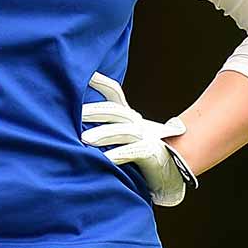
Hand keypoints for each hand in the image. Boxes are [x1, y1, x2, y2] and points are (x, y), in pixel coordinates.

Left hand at [81, 72, 196, 206]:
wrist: (172, 173)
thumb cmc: (141, 157)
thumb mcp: (122, 139)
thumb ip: (105, 129)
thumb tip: (76, 122)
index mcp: (129, 118)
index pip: (115, 95)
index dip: (101, 83)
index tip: (86, 74)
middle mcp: (137, 124)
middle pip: (115, 112)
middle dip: (95, 111)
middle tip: (74, 113)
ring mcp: (146, 138)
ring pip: (123, 131)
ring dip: (103, 134)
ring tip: (84, 140)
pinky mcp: (152, 155)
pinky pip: (135, 152)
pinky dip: (120, 154)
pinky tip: (106, 158)